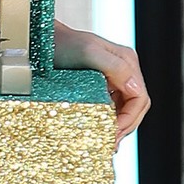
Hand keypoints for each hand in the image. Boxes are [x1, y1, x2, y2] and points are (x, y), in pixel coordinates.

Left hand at [51, 19, 149, 145]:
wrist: (42, 38)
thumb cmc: (62, 43)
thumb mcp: (89, 52)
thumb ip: (114, 67)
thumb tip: (134, 88)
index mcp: (127, 62)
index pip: (140, 99)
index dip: (129, 120)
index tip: (113, 134)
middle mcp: (124, 69)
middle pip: (135, 107)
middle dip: (125, 127)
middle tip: (109, 144)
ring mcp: (114, 78)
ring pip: (126, 109)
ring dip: (118, 127)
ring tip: (106, 142)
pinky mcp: (102, 85)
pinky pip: (113, 107)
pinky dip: (109, 121)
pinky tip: (100, 131)